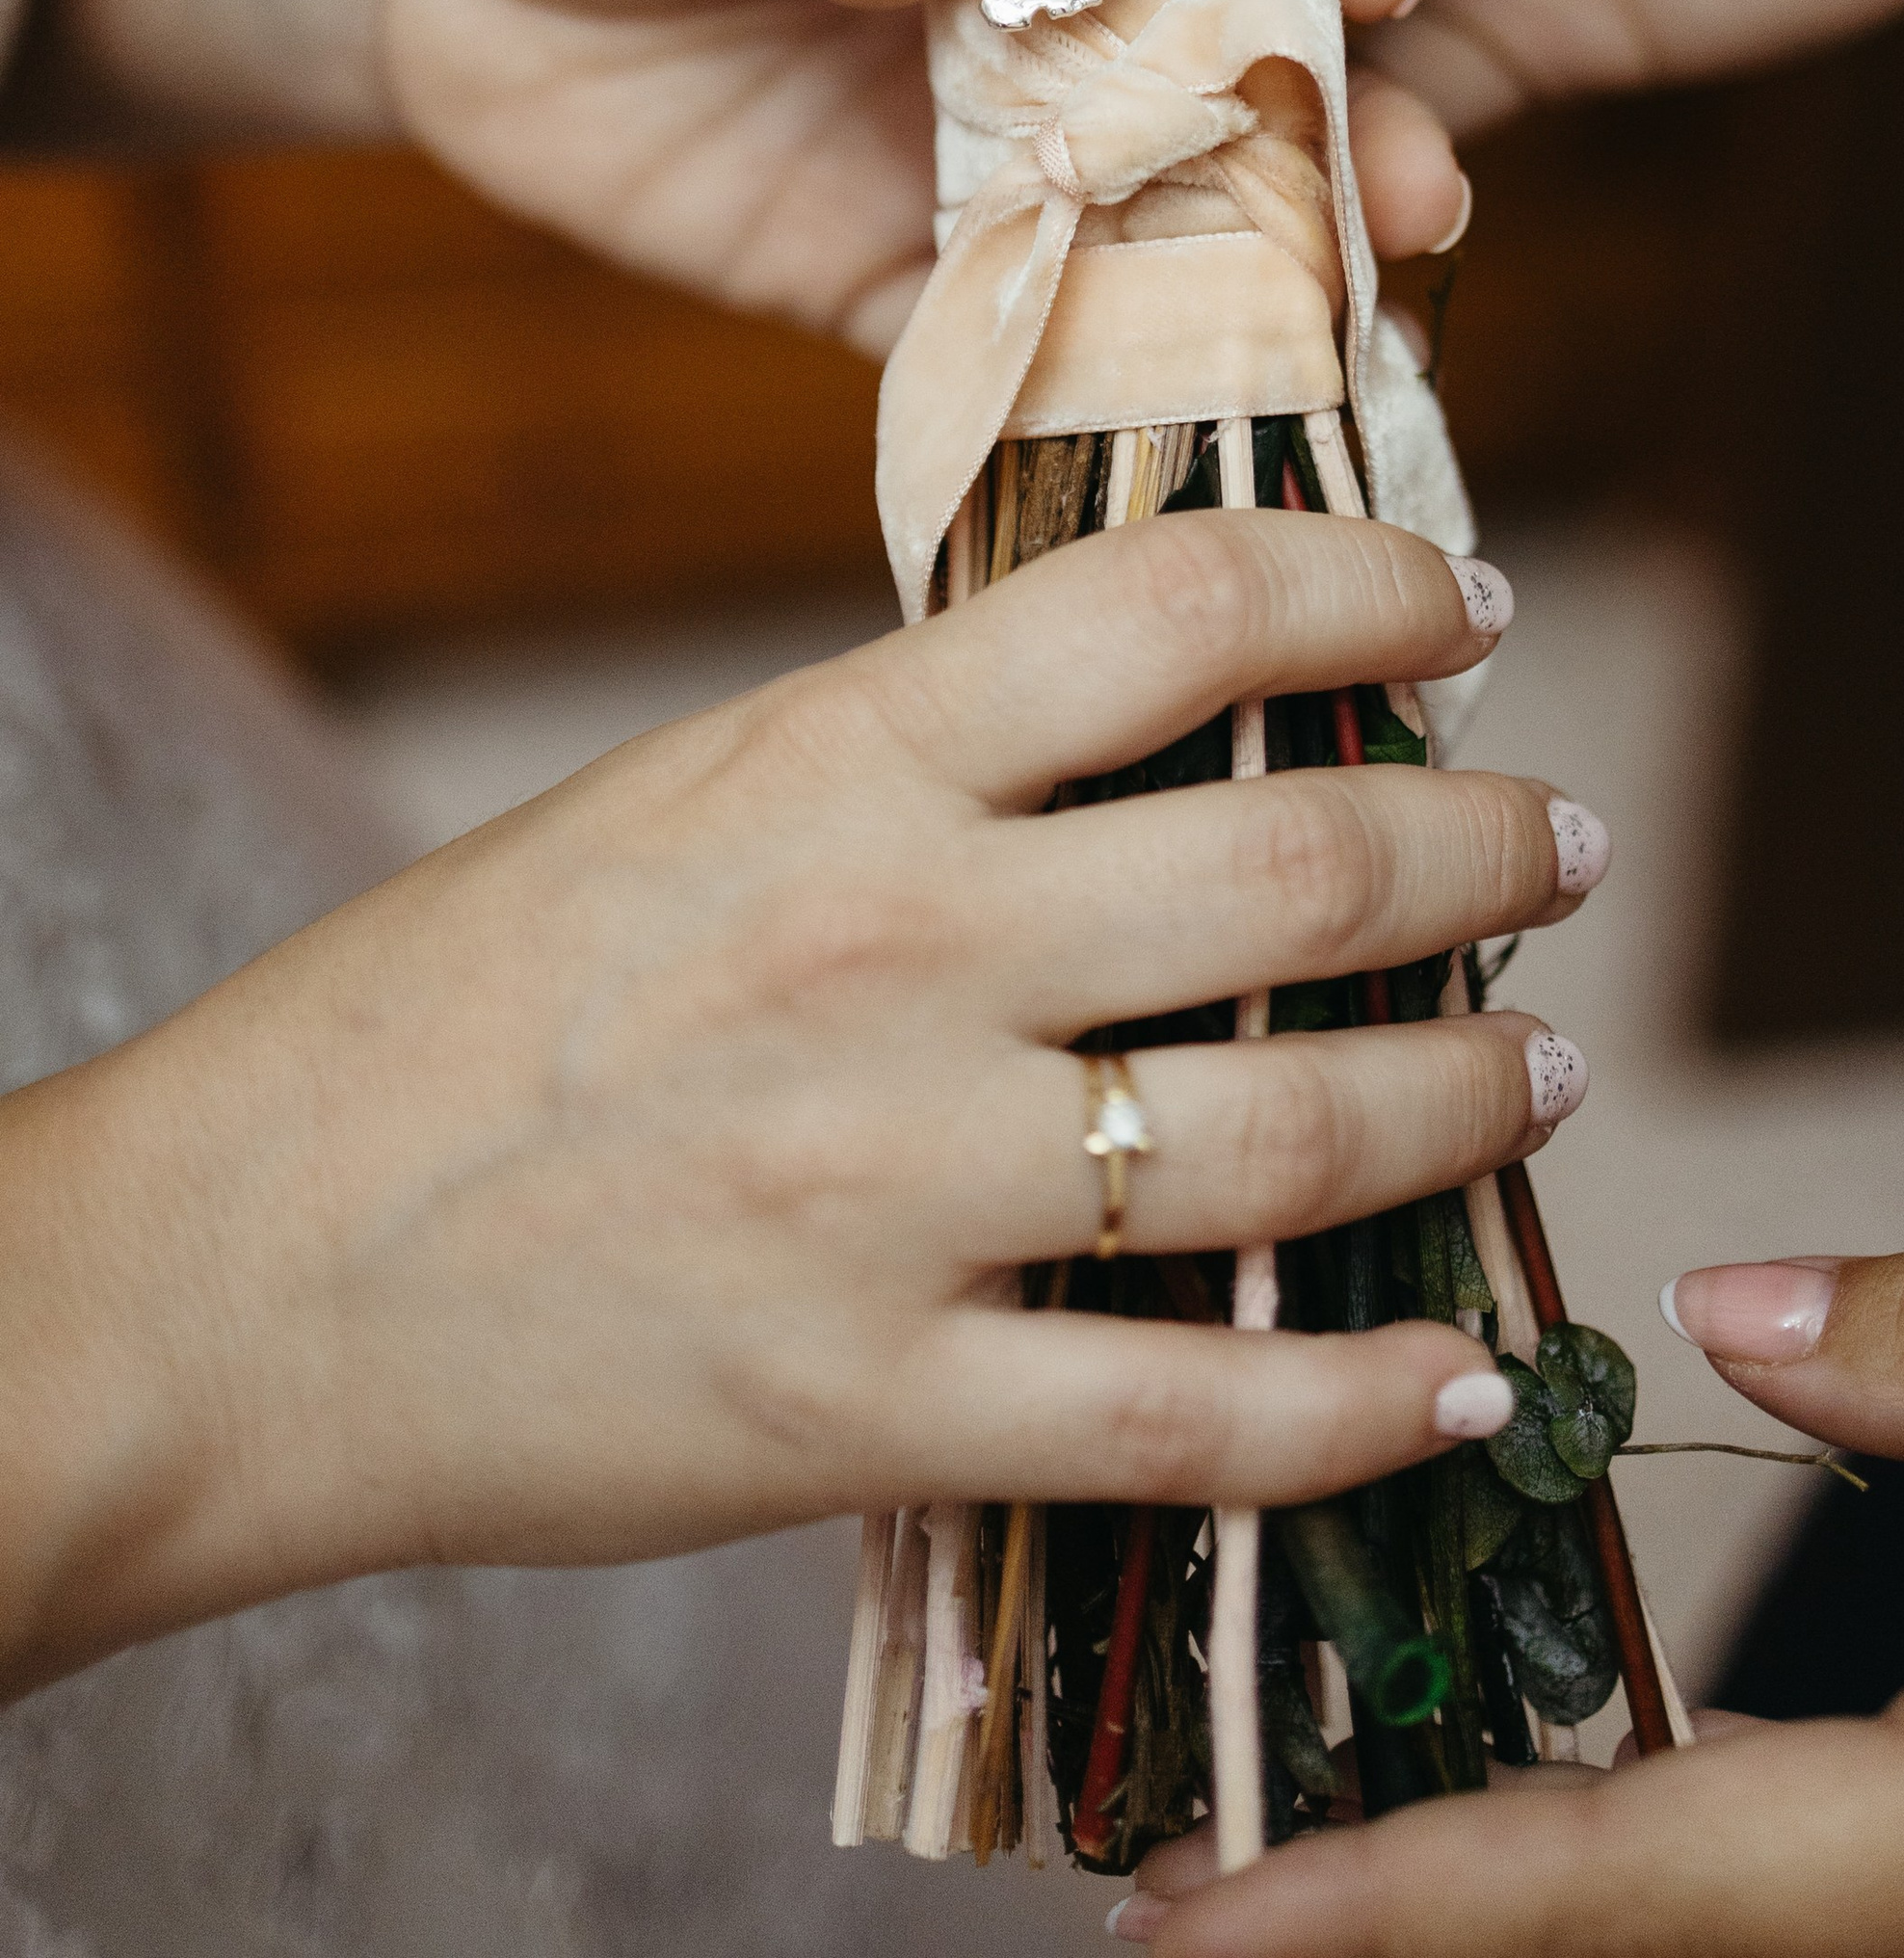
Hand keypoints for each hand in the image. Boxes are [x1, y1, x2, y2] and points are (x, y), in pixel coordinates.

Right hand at [0, 507, 1597, 1699]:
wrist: (238, 1269)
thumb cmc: (464, 1006)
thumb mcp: (693, 795)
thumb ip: (924, 755)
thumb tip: (1170, 714)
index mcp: (837, 761)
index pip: (1177, 606)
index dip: (1372, 583)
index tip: (1465, 604)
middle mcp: (891, 951)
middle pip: (1301, 865)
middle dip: (1491, 845)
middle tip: (1565, 844)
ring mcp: (887, 1192)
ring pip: (1293, 1139)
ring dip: (1477, 1102)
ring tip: (1551, 1076)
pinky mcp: (865, 1410)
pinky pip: (1185, 1420)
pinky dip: (1363, 1409)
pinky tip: (1459, 1376)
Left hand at [30, 0, 1463, 349]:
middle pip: (1255, 46)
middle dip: (1359, 103)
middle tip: (1423, 167)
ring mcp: (1000, 139)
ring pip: (1183, 205)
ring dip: (1292, 257)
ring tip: (1380, 299)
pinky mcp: (907, 277)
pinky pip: (1029, 353)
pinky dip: (1118, 396)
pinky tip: (1222, 435)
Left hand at [1126, 1243, 1903, 1956]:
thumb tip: (1727, 1318)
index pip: (1665, 1879)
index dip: (1417, 1907)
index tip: (1200, 1921)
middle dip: (1420, 1944)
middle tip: (1188, 1893)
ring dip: (1535, 1922)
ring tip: (1326, 1853)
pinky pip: (1852, 1931)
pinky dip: (1676, 1891)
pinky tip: (1586, 1828)